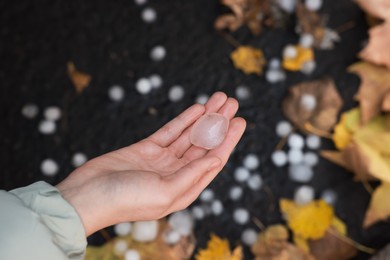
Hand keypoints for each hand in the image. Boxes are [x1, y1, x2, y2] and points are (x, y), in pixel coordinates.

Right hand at [56, 92, 245, 235]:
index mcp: (185, 189)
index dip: (228, 140)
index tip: (239, 121)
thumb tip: (218, 159)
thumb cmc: (125, 200)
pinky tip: (197, 108)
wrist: (87, 196)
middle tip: (233, 102)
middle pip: (204, 145)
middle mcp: (176, 174)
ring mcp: (161, 161)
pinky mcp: (146, 149)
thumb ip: (192, 175)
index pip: (213, 161)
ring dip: (205, 117)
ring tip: (220, 98)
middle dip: (219, 123)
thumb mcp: (164, 192)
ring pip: (189, 135)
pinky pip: (170, 132)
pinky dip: (184, 120)